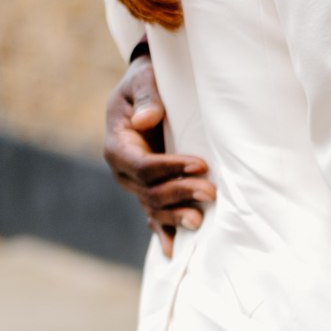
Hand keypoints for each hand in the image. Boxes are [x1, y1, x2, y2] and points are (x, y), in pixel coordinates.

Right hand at [104, 54, 216, 256]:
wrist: (144, 91)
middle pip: (150, 191)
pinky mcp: (149, 191)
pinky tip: (174, 251)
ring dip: (177, 216)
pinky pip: (154, 216)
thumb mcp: (142, 79)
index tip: (200, 164)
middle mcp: (122, 171)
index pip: (142, 166)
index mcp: (118, 145)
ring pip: (154, 207)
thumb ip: (146, 97)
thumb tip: (147, 120)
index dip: (170, 168)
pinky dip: (164, 232)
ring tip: (201, 220)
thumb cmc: (144, 81)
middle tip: (212, 193)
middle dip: (181, 193)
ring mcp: (135, 185)